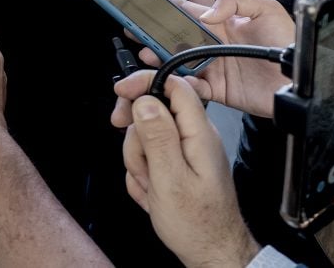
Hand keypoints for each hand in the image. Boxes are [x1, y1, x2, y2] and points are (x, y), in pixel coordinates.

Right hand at [112, 0, 292, 121]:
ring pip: (177, 61)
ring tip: (147, 55)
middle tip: (134, 30)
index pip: (186, 6)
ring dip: (159, 58)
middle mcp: (211, 43)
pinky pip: (192, 87)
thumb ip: (234, 1)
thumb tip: (205, 13)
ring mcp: (212, 66)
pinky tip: (174, 79)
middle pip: (174, 36)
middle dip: (152, 32)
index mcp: (220, 21)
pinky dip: (181, 85)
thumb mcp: (266, 9)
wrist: (300, 79)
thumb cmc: (288, 41)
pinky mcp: (217, 89)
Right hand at [122, 76, 261, 266]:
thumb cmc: (198, 224)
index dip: (145, 83)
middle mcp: (195, 138)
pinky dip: (144, 173)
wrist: (212, 253)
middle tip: (136, 157)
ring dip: (139, 160)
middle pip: (153, 111)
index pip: (174, 85)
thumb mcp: (170, 179)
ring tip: (151, 185)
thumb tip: (144, 101)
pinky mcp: (177, 165)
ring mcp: (186, 152)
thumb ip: (157, 136)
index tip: (122, 92)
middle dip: (136, 135)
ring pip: (146, 137)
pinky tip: (152, 192)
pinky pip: (148, 157)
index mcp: (199, 134)